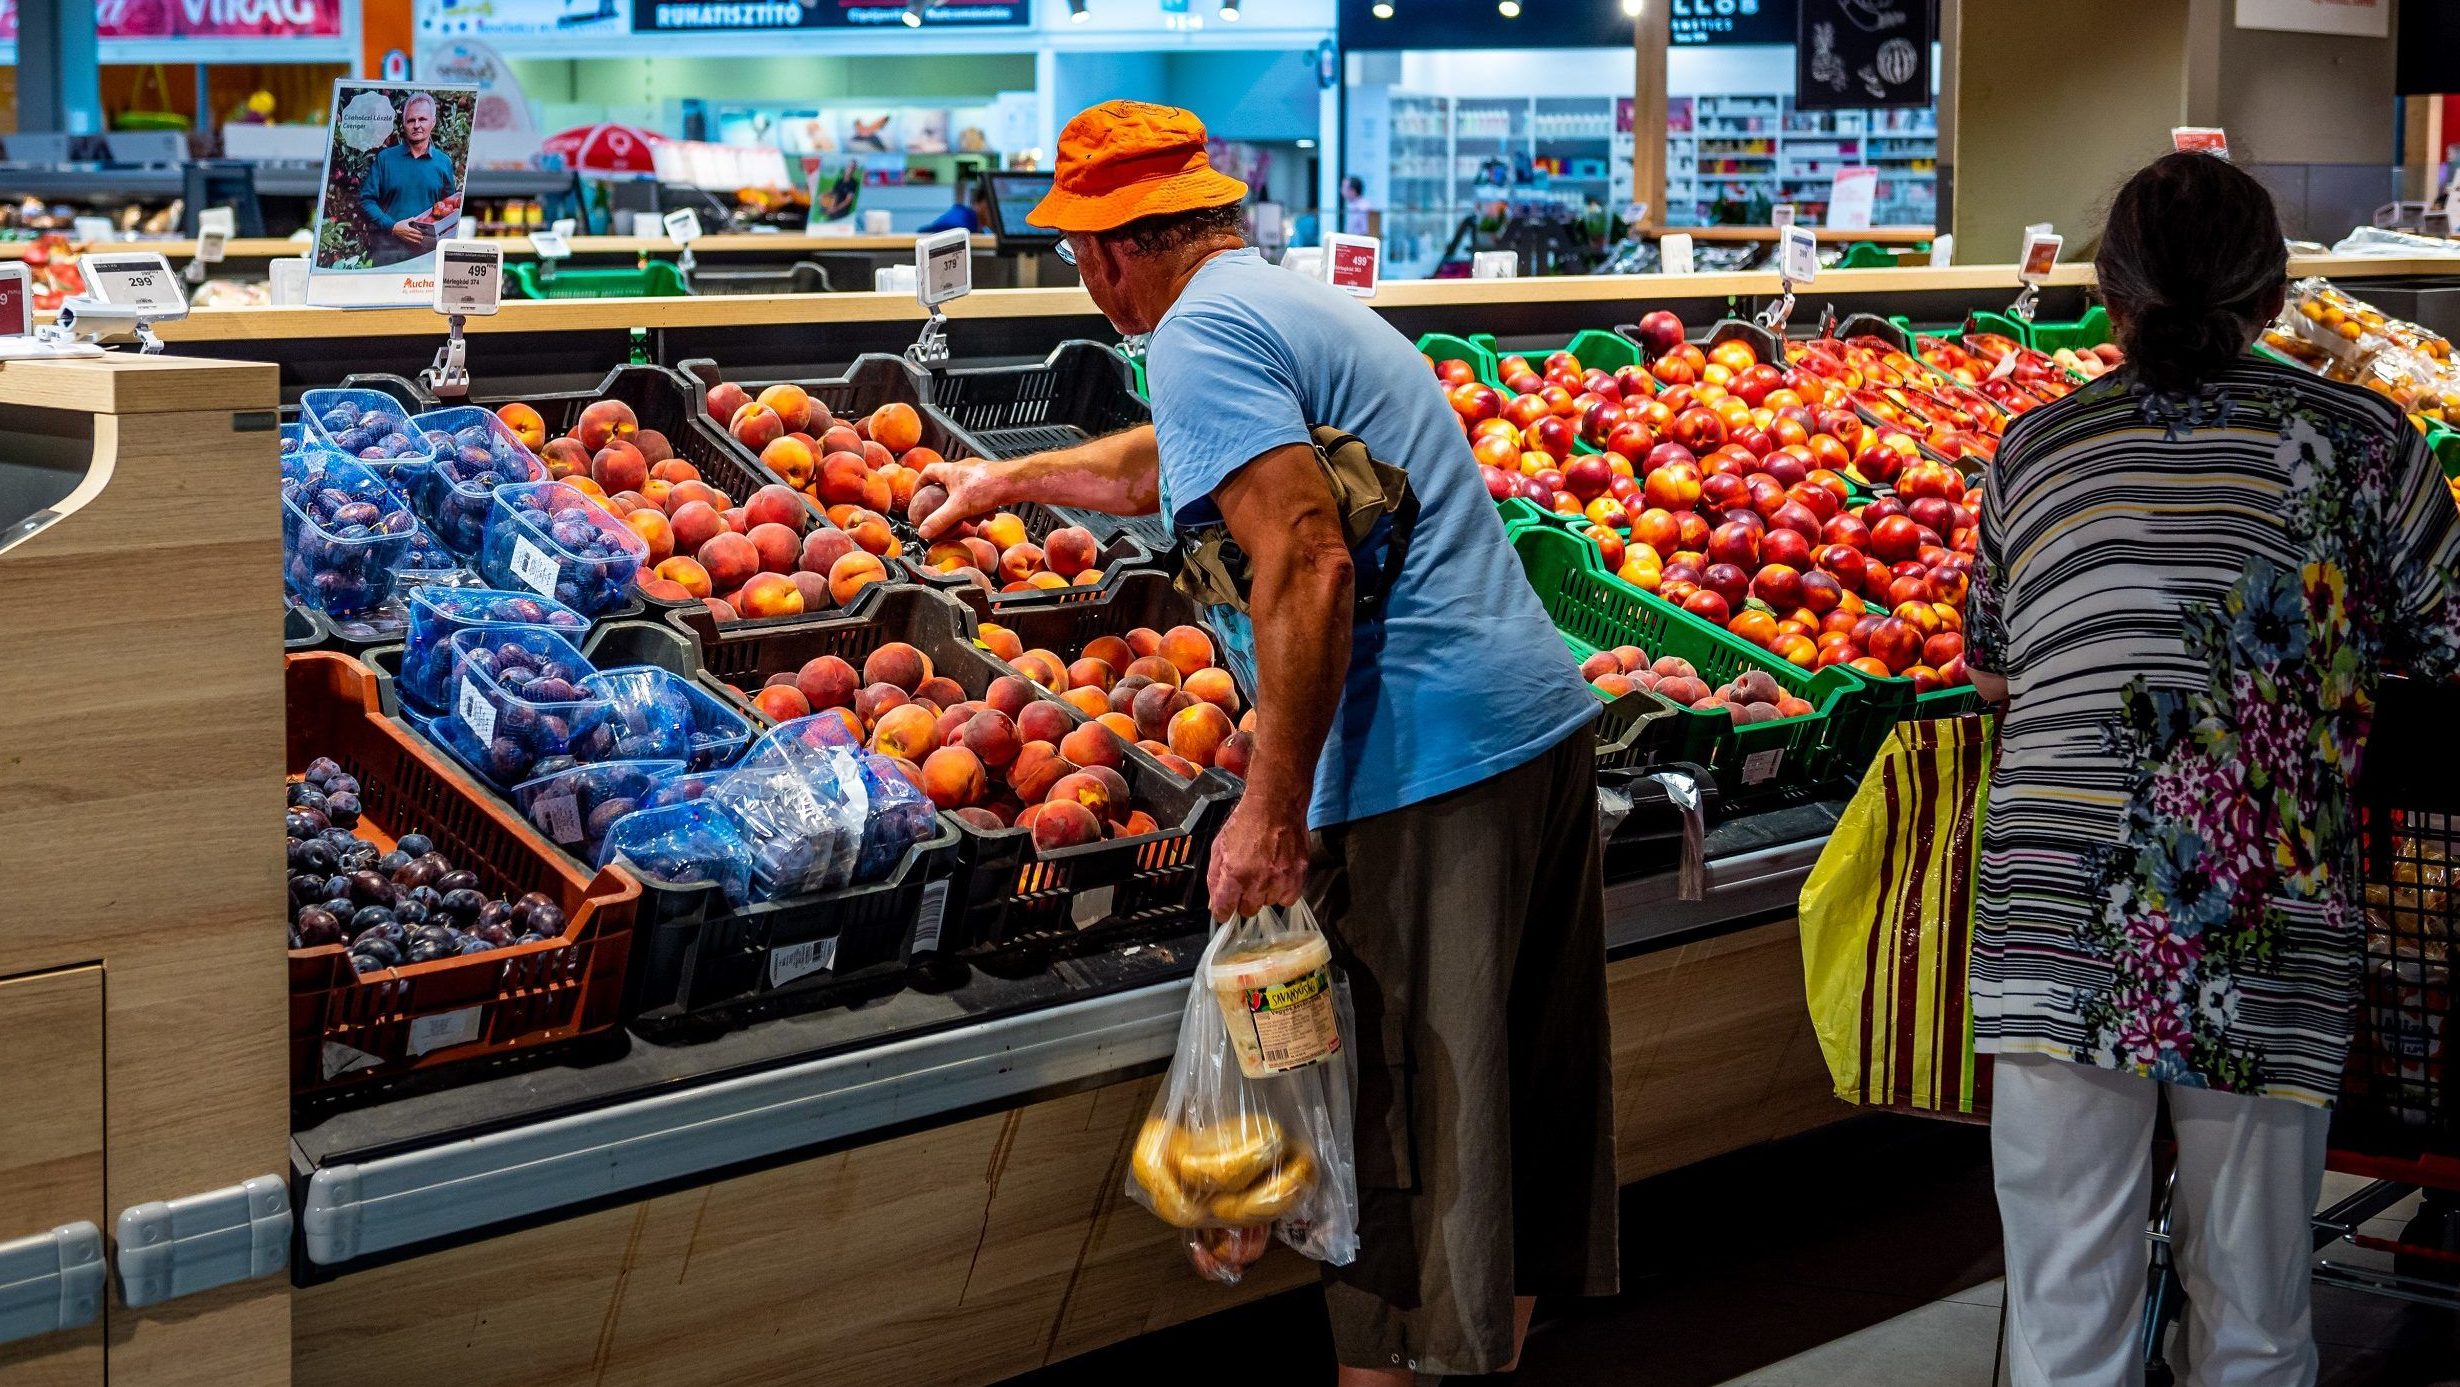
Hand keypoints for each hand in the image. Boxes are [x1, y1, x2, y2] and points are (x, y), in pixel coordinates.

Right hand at [390, 220, 434, 248]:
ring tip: (419, 242)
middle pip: (414, 236)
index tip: (421, 233)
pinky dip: (412, 242)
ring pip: (412, 239)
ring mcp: (406, 236)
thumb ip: (410, 220)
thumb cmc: (399, 225)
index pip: (415, 231)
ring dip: (416, 241)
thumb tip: (414, 218)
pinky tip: (414, 242)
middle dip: (418, 237)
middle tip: (422, 238)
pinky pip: (408, 241)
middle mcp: (407, 233)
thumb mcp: (404, 221)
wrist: (393, 229)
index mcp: (408, 229)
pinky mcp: (404, 238)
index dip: (419, 233)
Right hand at [915, 456, 1006, 540]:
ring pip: (965, 492)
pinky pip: (980, 496)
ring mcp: (978, 475)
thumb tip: (924, 532)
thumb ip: (940, 520)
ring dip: (965, 508)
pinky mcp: (991, 481)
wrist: (1015, 482)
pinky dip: (980, 507)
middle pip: (947, 484)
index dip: (920, 485)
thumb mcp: (959, 508)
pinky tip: (985, 518)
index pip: (928, 472)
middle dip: (945, 502)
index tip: (918, 496)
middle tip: (943, 513)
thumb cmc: (988, 487)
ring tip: (968, 520)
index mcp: (951, 470)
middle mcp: (964, 470)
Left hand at [1207, 795, 1308, 921]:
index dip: (1222, 911)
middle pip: (1248, 910)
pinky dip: (1283, 891)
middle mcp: (1258, 881)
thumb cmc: (1245, 823)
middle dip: (1244, 900)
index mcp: (1235, 874)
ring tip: (1264, 873)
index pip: (1224, 909)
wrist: (1276, 804)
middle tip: (1246, 881)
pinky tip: (1278, 876)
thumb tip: (1214, 904)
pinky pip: (1288, 898)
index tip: (1224, 908)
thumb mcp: (1219, 846)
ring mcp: (1280, 879)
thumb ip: (1214, 878)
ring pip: (1268, 903)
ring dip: (1264, 893)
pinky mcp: (1298, 875)